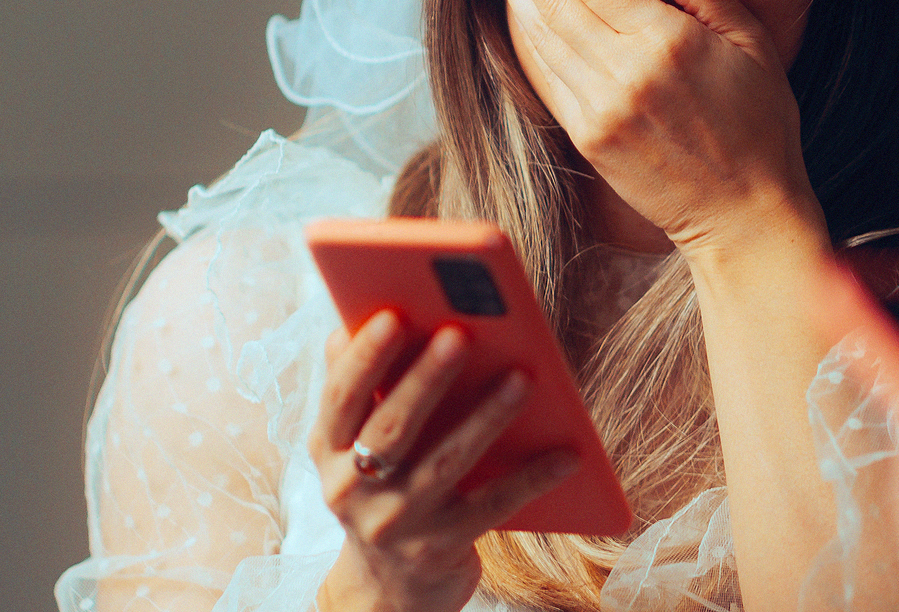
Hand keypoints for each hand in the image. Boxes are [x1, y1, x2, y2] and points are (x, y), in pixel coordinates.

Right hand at [309, 311, 578, 611]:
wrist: (388, 589)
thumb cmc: (381, 489)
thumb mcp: (352, 446)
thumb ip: (357, 387)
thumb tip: (359, 319)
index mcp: (329, 450)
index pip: (340, 398)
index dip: (364, 358)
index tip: (394, 315)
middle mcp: (354, 488)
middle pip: (392, 429)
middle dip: (426, 380)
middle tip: (461, 334)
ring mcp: (399, 522)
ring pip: (446, 462)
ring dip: (486, 417)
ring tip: (524, 377)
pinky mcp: (441, 547)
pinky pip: (494, 505)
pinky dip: (533, 477)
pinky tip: (569, 452)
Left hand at [488, 0, 821, 254]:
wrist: (745, 212)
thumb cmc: (761, 125)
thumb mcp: (753, 44)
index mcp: (666, 42)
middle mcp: (624, 73)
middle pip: (555, 0)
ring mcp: (600, 109)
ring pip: (542, 37)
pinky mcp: (588, 138)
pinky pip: (546, 76)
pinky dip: (527, 39)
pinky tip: (520, 14)